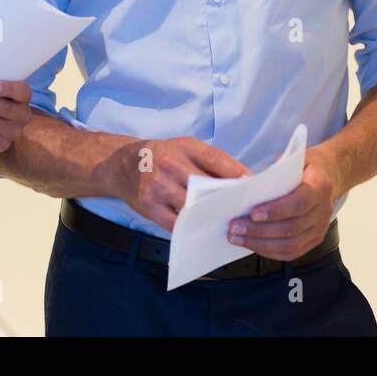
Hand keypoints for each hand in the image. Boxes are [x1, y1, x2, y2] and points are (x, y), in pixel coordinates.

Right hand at [115, 137, 249, 232]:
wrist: (124, 164)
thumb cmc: (162, 156)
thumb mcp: (184, 148)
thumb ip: (209, 161)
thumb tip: (241, 181)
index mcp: (184, 146)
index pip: (215, 158)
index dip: (236, 172)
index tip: (252, 185)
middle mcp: (170, 164)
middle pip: (206, 186)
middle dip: (225, 199)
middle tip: (242, 209)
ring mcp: (158, 186)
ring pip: (193, 207)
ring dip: (210, 216)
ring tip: (226, 222)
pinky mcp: (149, 205)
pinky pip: (176, 223)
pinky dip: (191, 227)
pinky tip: (202, 229)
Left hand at [226, 145, 342, 260]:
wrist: (329, 176)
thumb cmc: (307, 167)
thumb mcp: (296, 158)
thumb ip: (278, 169)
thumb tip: (250, 183)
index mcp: (320, 186)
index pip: (299, 203)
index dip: (276, 211)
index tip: (253, 213)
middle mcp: (323, 210)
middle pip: (292, 228)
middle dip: (260, 230)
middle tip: (235, 227)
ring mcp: (320, 228)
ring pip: (290, 245)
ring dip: (260, 244)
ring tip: (238, 238)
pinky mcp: (314, 240)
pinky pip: (292, 253)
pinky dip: (269, 252)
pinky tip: (252, 245)